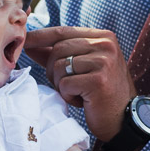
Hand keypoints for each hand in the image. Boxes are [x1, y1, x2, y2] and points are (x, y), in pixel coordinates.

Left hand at [24, 25, 137, 141]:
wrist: (125, 119)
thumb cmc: (101, 92)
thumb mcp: (83, 67)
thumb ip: (60, 53)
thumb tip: (30, 43)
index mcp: (103, 37)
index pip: (63, 31)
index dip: (40, 36)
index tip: (24, 41)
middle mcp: (106, 45)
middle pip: (58, 49)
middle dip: (52, 69)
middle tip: (64, 85)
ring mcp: (104, 62)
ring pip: (59, 66)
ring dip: (61, 84)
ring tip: (77, 92)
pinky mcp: (98, 80)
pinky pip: (65, 84)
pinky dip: (68, 95)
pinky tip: (82, 100)